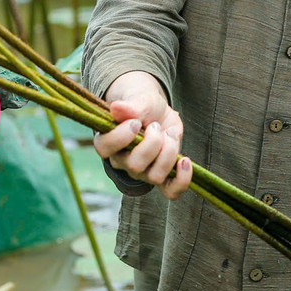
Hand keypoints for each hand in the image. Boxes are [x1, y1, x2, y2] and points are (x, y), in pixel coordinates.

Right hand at [94, 71, 191, 198]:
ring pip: (155, 177)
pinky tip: (185, 160)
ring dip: (169, 152)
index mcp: (109, 142)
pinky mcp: (162, 176)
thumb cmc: (143, 105)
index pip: (105, 149)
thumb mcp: (139, 99)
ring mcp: (142, 172)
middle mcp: (123, 161)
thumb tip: (116, 108)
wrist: (158, 112)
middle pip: (135, 166)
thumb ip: (130, 106)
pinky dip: (182, 179)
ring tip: (170, 134)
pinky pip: (171, 191)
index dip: (122, 137)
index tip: (136, 122)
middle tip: (156, 126)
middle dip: (153, 143)